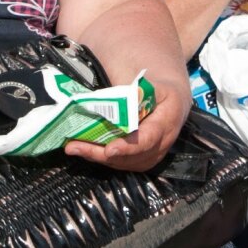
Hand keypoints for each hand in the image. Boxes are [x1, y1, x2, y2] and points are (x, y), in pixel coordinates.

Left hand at [67, 74, 188, 171]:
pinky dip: (102, 158)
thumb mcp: (153, 83)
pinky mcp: (143, 160)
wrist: (174, 103)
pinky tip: (84, 149)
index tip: (109, 149)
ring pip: (124, 162)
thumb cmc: (159, 90)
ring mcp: (154, 154)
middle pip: (131, 156)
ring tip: (73, 147)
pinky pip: (122, 163)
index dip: (128, 146)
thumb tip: (111, 98)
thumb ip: (135, 91)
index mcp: (168, 120)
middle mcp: (163, 143)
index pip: (148, 138)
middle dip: (101, 154)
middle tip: (75, 147)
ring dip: (97, 157)